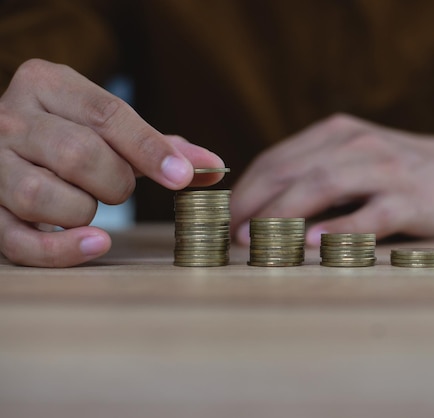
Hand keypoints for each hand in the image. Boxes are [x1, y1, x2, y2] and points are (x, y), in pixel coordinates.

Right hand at [0, 59, 223, 266]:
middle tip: (120, 187)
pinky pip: (18, 241)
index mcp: (46, 84)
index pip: (106, 114)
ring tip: (91, 204)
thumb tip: (214, 166)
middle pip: (77, 153)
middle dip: (116, 181)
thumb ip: (159, 146)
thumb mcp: (110, 129)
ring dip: (85, 210)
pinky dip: (62, 250)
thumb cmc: (72, 135)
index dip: (149, 148)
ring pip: (42, 194)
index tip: (182, 176)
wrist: (7, 145)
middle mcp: (10, 118)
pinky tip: (96, 244)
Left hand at [231, 114, 433, 244]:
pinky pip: (369, 214)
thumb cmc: (396, 172)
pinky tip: (312, 244)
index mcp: (336, 132)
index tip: (222, 218)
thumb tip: (258, 209)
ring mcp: (385, 169)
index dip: (245, 190)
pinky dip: (338, 229)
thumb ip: (313, 173)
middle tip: (228, 235)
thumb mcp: (352, 159)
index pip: (277, 159)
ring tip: (254, 240)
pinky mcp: (410, 199)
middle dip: (253, 204)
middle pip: (292, 171)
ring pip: (323, 186)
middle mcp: (356, 144)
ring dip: (282, 214)